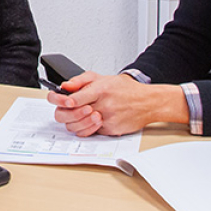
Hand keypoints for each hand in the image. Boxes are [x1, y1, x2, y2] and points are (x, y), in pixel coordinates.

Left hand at [47, 72, 186, 135]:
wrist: (148, 102)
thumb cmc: (126, 89)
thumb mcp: (103, 78)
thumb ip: (81, 80)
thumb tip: (65, 86)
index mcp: (101, 89)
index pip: (76, 98)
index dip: (64, 101)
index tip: (63, 102)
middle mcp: (104, 105)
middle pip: (74, 115)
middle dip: (66, 114)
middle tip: (67, 110)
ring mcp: (107, 119)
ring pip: (80, 127)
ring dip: (77, 122)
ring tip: (81, 115)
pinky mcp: (111, 130)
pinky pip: (93, 132)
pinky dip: (90, 127)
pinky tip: (93, 120)